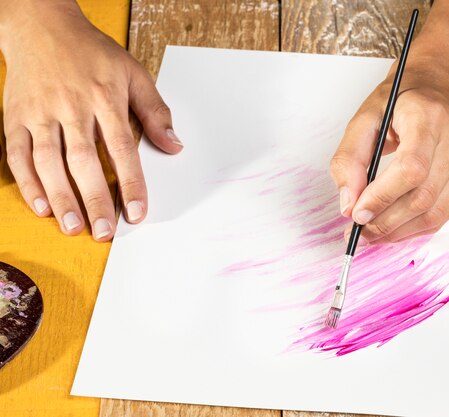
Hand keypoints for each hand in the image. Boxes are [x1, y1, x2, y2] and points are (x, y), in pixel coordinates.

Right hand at [1, 1, 181, 240]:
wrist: (42, 26)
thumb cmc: (92, 52)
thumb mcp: (133, 73)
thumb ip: (155, 111)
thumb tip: (174, 146)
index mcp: (104, 97)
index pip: (121, 148)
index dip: (130, 183)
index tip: (137, 212)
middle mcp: (71, 107)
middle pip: (83, 160)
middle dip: (94, 199)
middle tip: (104, 232)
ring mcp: (40, 113)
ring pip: (48, 161)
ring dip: (60, 197)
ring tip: (73, 227)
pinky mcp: (16, 117)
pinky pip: (18, 154)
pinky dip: (27, 182)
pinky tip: (41, 205)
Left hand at [330, 62, 448, 243]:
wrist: (436, 89)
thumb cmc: (399, 103)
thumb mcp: (363, 120)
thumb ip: (349, 160)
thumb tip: (349, 205)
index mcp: (428, 115)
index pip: (411, 168)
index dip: (383, 197)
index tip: (357, 214)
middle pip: (423, 196)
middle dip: (386, 221)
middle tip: (360, 231)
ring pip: (436, 212)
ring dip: (400, 231)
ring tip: (374, 233)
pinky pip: (444, 213)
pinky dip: (416, 227)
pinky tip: (395, 227)